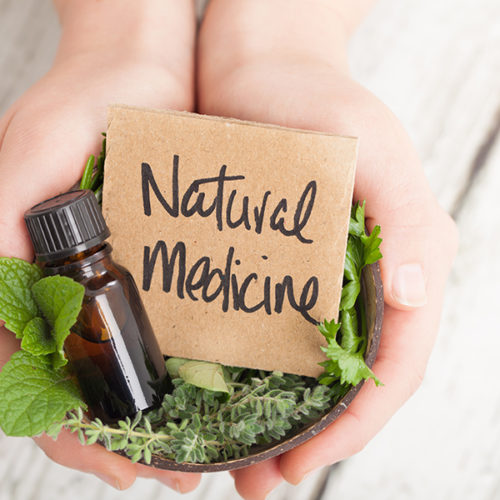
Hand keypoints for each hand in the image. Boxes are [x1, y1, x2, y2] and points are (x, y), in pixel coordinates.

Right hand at [0, 0, 199, 491]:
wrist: (136, 65)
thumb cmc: (75, 106)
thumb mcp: (19, 165)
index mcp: (34, 282)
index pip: (45, 383)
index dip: (80, 435)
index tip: (127, 467)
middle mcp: (77, 288)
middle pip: (95, 387)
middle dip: (133, 438)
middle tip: (179, 472)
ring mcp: (121, 275)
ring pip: (136, 363)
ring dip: (164, 410)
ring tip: (201, 446)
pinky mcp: (161, 256)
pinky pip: (172, 317)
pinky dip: (186, 358)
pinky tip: (213, 381)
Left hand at [197, 1, 457, 497]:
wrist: (256, 68)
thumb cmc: (318, 99)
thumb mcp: (373, 147)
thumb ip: (408, 218)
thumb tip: (418, 294)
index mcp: (398, 265)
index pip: (395, 364)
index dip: (358, 423)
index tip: (307, 460)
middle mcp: (356, 283)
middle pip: (345, 382)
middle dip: (310, 439)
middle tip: (261, 481)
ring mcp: (308, 279)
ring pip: (299, 368)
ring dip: (269, 419)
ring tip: (232, 463)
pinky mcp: (264, 266)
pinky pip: (258, 330)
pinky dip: (240, 372)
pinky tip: (209, 395)